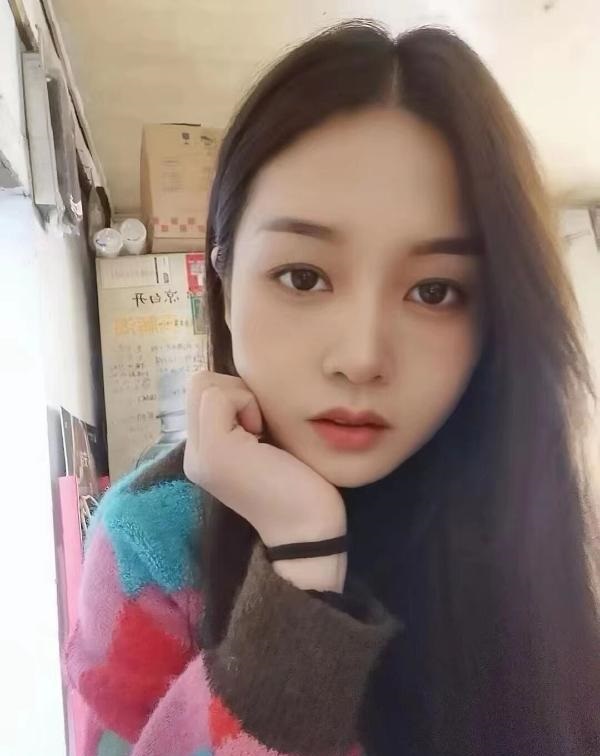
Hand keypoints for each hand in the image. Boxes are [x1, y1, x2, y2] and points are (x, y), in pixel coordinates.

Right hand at [183, 371, 346, 548]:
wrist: (309, 529)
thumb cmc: (299, 486)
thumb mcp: (264, 442)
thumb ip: (241, 418)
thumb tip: (243, 384)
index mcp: (203, 452)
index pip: (200, 392)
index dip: (235, 395)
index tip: (261, 426)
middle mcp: (193, 452)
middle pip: (198, 383)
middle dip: (235, 391)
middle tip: (260, 427)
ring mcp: (199, 452)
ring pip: (204, 384)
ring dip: (241, 398)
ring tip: (261, 434)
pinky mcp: (214, 449)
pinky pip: (218, 395)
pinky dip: (246, 404)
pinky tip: (263, 436)